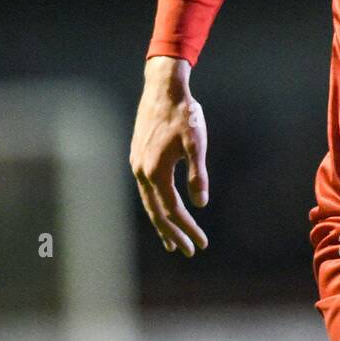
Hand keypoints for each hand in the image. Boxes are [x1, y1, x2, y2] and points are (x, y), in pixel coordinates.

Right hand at [129, 56, 209, 255]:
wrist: (163, 89)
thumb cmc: (183, 114)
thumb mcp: (196, 142)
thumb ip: (198, 173)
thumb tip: (200, 203)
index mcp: (156, 172)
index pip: (173, 211)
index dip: (188, 229)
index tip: (202, 244)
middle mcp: (142, 173)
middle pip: (157, 213)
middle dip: (174, 234)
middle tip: (189, 251)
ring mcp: (137, 166)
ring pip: (149, 203)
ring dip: (162, 223)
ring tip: (173, 241)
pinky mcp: (137, 158)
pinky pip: (146, 191)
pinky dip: (155, 206)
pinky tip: (162, 209)